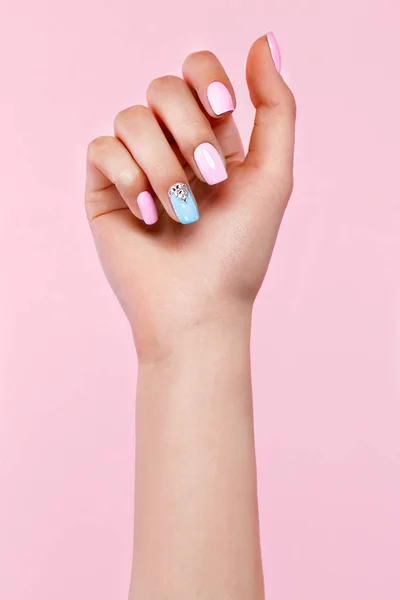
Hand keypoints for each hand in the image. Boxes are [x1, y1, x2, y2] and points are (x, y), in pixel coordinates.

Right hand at [85, 34, 295, 361]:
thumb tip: (263, 40)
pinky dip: (129, 181)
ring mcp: (136, 167)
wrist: (198, 307)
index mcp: (212, 139)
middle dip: (189, 131)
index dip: (205, 78)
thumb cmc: (239, 250)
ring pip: (131, 119)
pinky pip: (102, 149)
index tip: (223, 110)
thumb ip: (275, 107)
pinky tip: (147, 217)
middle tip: (209, 180)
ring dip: (162, 166)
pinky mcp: (104, 189)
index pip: (196, 72)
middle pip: (162, 88)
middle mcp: (172, 148)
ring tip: (179, 212)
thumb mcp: (273, 175)